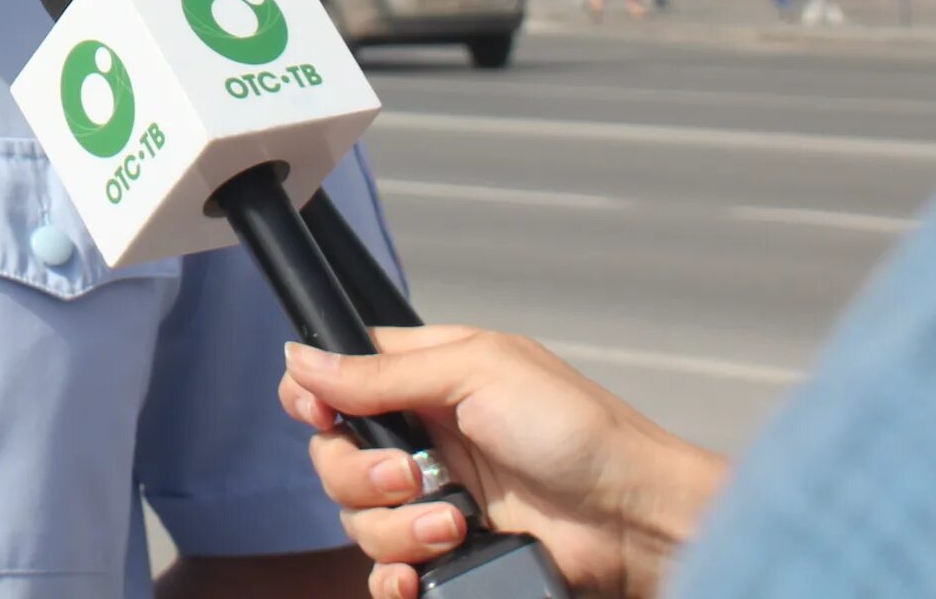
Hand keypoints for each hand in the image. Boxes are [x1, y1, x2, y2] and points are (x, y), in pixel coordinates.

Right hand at [278, 329, 727, 598]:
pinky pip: (389, 574)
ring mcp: (435, 500)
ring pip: (359, 521)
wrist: (636, 522)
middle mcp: (424, 438)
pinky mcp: (451, 557)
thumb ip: (381, 373)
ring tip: (456, 523)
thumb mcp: (477, 373)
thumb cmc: (578, 431)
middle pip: (335, 457)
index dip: (315, 398)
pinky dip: (396, 578)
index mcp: (427, 378)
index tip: (323, 415)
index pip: (337, 380)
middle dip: (361, 475)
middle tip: (414, 477)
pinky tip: (421, 573)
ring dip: (396, 529)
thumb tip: (299, 359)